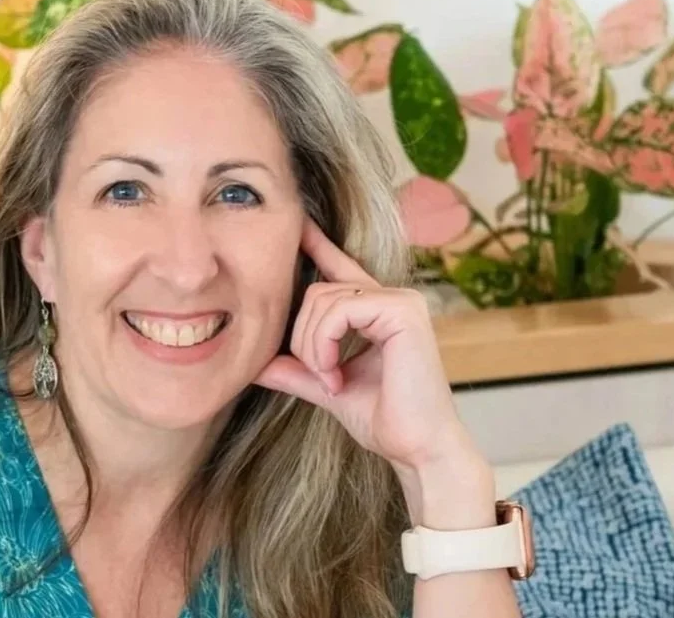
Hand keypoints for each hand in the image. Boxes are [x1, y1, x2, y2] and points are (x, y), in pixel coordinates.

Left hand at [254, 219, 490, 521]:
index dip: (317, 244)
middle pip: (317, 290)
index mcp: (379, 311)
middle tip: (322, 377)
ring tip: (331, 380)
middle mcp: (393, 298)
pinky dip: (325, 344)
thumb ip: (297, 370)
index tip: (297, 224)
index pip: (342, 268)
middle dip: (304, 337)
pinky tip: (335, 373)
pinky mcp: (402, 311)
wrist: (418, 449)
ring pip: (323, 300)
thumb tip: (255, 364)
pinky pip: (339, 310)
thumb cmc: (385, 420)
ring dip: (313, 346)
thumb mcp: (329, 387)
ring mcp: (401, 301)